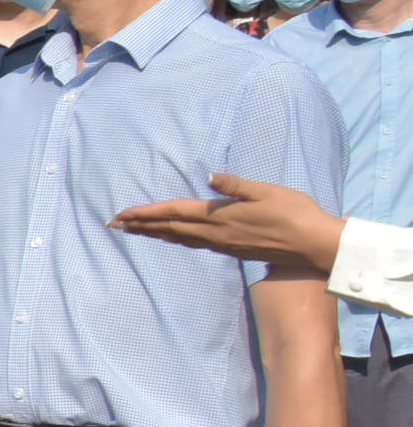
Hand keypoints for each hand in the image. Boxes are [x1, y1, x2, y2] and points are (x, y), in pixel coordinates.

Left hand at [110, 174, 348, 277]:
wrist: (313, 245)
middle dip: (140, 225)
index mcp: (219, 216)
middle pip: (169, 228)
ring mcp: (223, 244)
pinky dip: (177, 239)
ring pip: (180, 238)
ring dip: (154, 234)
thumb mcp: (266, 192)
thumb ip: (235, 185)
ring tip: (134, 231)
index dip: (145, 213)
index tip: (121, 214)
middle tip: (113, 224)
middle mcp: (215, 234)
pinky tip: (173, 238)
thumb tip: (210, 176)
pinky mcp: (232, 250)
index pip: (173, 213)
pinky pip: (195, 244)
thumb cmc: (294, 213)